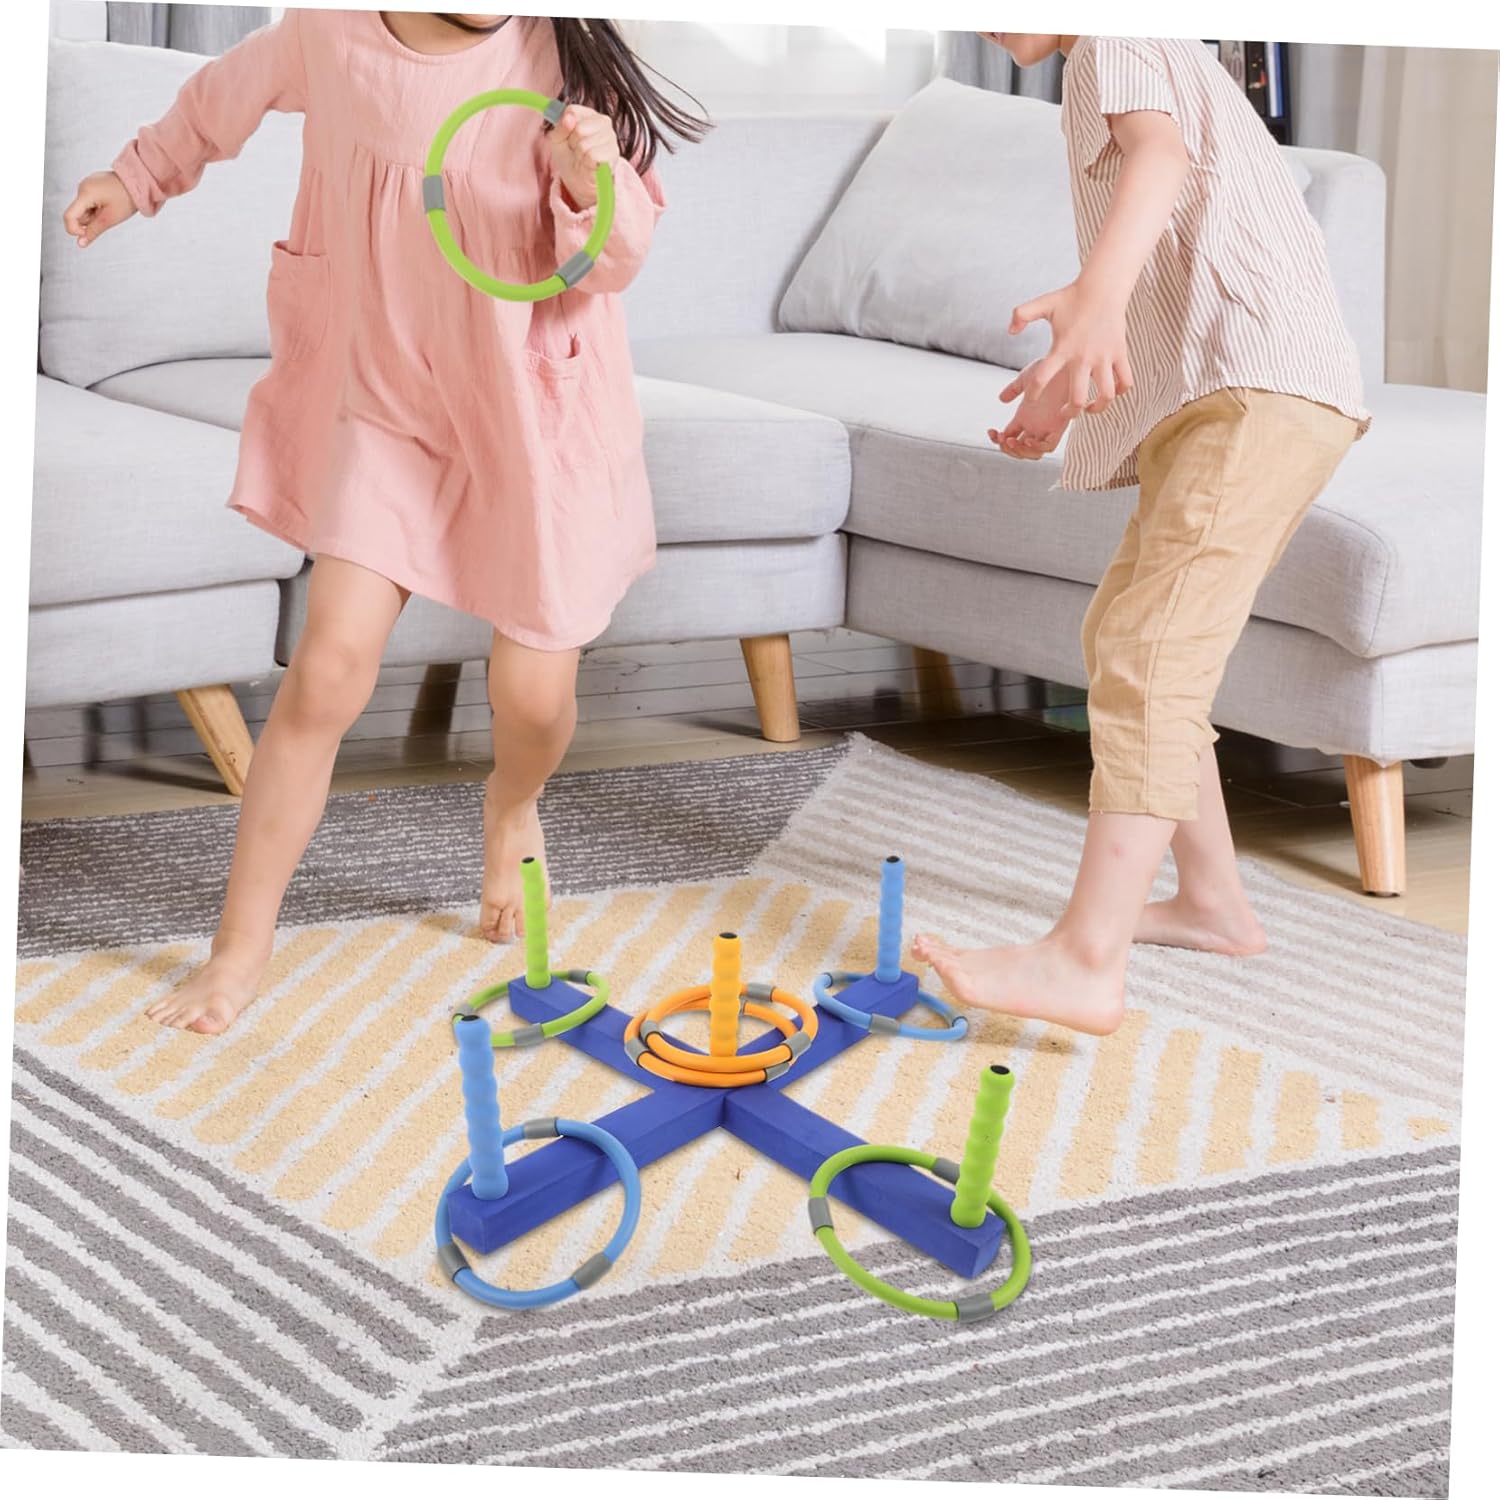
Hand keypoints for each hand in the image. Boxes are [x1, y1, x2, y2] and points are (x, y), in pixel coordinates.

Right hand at [63, 170, 135, 246]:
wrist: (138, 183)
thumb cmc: (127, 198)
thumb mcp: (110, 219)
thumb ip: (93, 231)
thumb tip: (80, 243)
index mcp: (85, 193)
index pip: (68, 216)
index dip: (75, 230)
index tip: (87, 235)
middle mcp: (82, 186)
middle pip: (78, 214)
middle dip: (91, 221)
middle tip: (108, 217)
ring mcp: (87, 184)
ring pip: (85, 209)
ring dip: (96, 215)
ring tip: (111, 209)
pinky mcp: (92, 185)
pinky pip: (90, 202)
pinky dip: (98, 208)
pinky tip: (110, 204)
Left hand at [548, 104, 621, 210]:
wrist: (579, 180)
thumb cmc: (570, 156)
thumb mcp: (557, 139)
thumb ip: (560, 126)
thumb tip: (568, 118)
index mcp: (589, 114)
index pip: (573, 111)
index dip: (565, 127)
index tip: (567, 136)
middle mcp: (603, 122)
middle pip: (579, 128)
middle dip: (572, 143)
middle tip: (576, 150)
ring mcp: (610, 137)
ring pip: (584, 144)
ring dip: (579, 155)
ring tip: (583, 158)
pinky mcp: (613, 154)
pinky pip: (592, 156)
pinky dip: (586, 163)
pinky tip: (589, 164)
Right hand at [990, 360, 1070, 459]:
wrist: (1068, 362)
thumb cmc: (1051, 367)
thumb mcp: (1027, 378)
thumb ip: (1014, 389)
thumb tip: (1001, 399)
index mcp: (1025, 416)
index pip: (1009, 436)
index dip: (998, 439)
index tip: (991, 431)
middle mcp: (1035, 425)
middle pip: (1020, 449)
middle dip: (1008, 449)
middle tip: (1002, 439)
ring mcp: (1047, 427)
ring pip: (1034, 452)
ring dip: (1021, 451)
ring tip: (1012, 442)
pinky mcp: (1060, 426)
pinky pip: (1049, 446)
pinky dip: (1038, 447)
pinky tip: (1028, 439)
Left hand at [1009, 280, 1131, 416]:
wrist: (1103, 286)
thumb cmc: (1071, 297)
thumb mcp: (1043, 304)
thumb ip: (1021, 315)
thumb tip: (1010, 332)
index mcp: (1062, 349)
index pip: (1041, 379)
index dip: (1033, 394)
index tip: (1031, 399)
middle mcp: (1084, 357)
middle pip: (1077, 399)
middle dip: (1069, 413)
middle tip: (1063, 413)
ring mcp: (1104, 356)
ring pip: (1106, 394)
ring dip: (1098, 407)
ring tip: (1088, 408)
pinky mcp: (1120, 353)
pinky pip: (1125, 381)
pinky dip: (1120, 391)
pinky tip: (1109, 391)